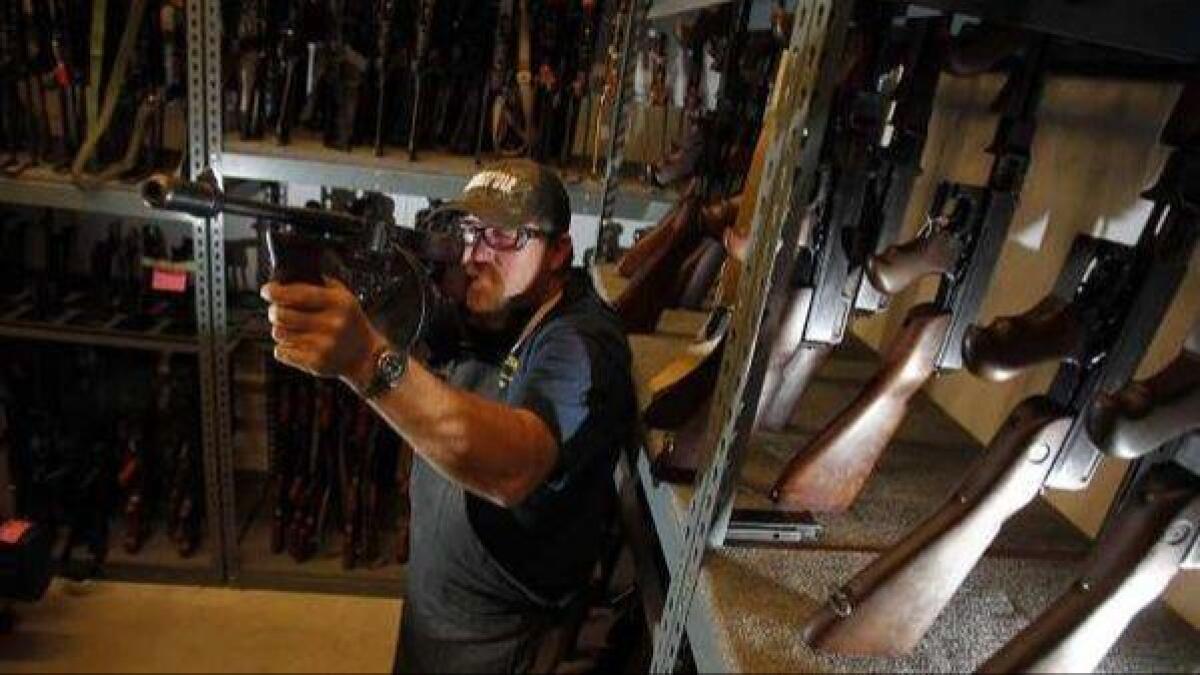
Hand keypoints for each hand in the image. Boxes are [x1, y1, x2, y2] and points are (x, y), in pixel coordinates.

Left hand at [261, 278, 386, 387]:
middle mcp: (332, 324)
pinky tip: (298, 345)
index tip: (266, 291)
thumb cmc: (350, 322)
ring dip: (280, 330)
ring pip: (279, 333)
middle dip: (274, 311)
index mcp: (339, 303)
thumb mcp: (344, 296)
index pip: (298, 294)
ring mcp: (324, 345)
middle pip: (282, 314)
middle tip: (277, 311)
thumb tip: (286, 279)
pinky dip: (284, 348)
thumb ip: (319, 284)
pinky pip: (281, 352)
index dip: (276, 292)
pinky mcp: (316, 363)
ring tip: (292, 330)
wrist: (365, 356)